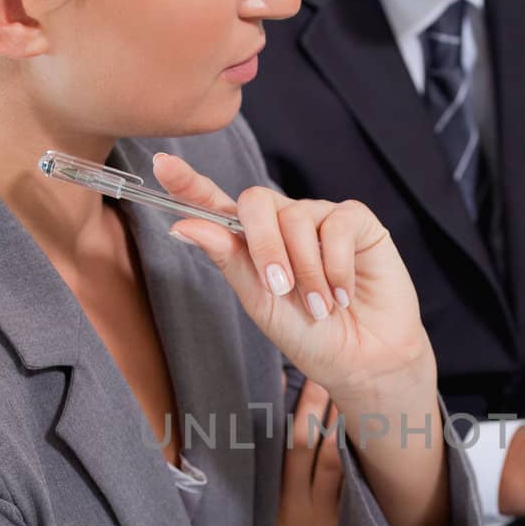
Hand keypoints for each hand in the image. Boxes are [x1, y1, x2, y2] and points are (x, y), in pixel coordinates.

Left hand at [153, 153, 433, 409]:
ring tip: (321, 306)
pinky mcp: (356, 222)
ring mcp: (320, 219)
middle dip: (263, 244)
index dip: (189, 184)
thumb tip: (184, 225)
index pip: (217, 206)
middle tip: (280, 288)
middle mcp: (284, 224)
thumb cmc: (311, 336)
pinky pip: (337, 225)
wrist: (363, 359)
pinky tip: (344, 293)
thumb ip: (228, 260)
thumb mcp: (261, 303)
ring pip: (297, 217)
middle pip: (256, 201)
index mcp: (252, 244)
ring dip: (308, 271)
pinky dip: (337, 266)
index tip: (161, 166)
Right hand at [239, 379, 348, 525]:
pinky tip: (356, 433)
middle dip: (311, 403)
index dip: (288, 412)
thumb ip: (282, 514)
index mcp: (275, 505)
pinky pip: (340, 484)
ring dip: (334, 419)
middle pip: (300, 441)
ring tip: (344, 386)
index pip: (281, 447)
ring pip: (322, 455)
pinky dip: (347, 456)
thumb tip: (294, 486)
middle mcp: (291, 503)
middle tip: (321, 366)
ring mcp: (313, 515)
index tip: (292, 379)